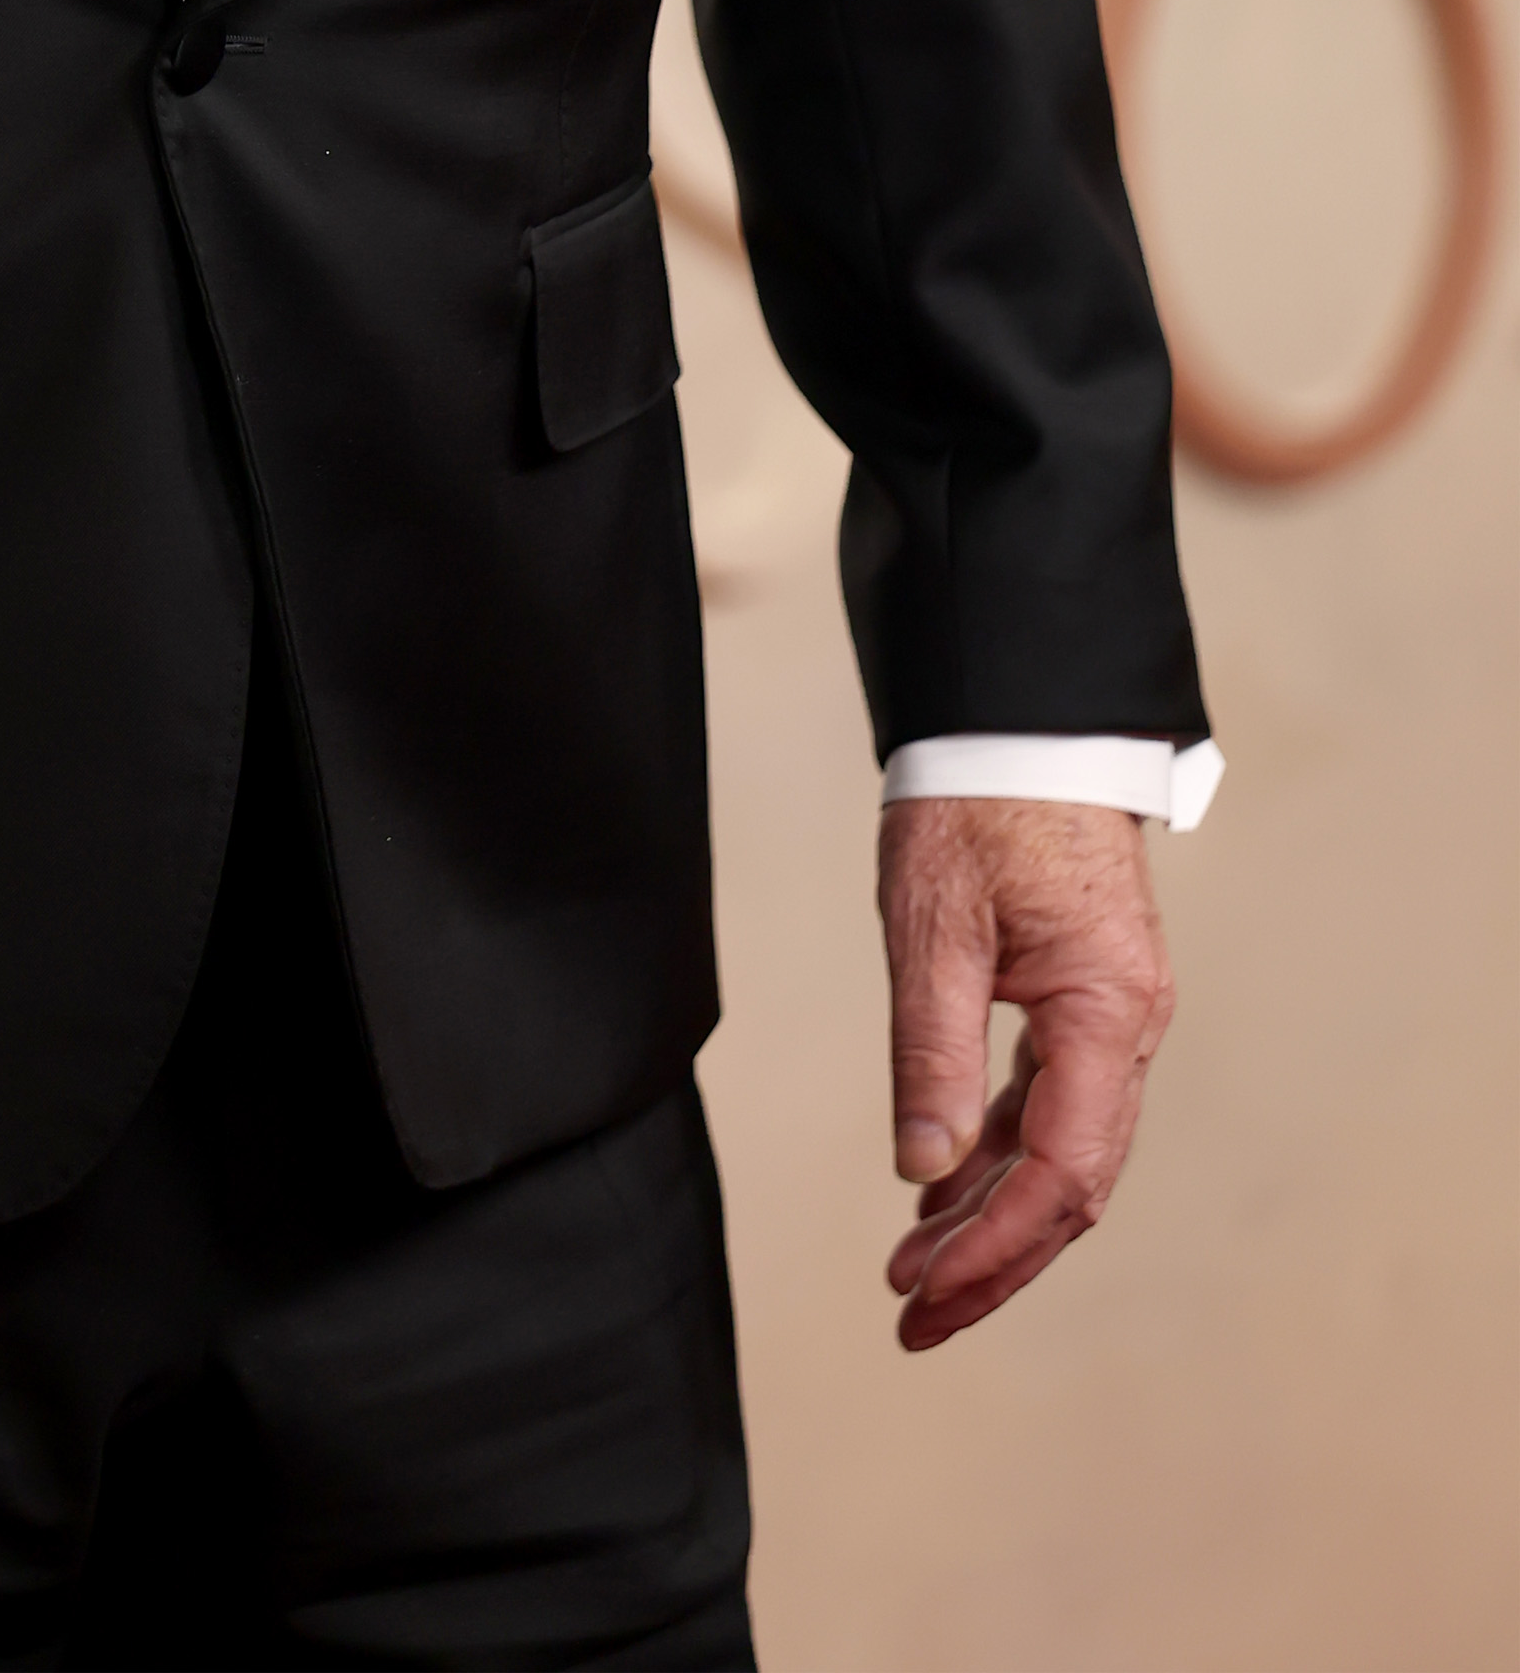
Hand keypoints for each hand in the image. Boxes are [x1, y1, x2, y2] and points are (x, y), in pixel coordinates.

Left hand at [880, 795, 1173, 1349]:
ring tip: (912, 1270)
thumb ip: (932, 1048)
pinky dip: (995, 1154)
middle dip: (995, 1260)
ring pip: (1061, 1152)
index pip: (1060, 1171)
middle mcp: (1127, 1027)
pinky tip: (941, 1192)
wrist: (1021, 719)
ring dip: (991, 1215)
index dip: (994, 1246)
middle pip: (1072, 1184)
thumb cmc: (979, 800)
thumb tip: (923, 1168)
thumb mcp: (936, 923)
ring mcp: (1112, 1017)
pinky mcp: (1084, 1000)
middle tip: (914, 1319)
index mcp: (1107, 1012)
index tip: (924, 1294)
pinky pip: (1048, 1104)